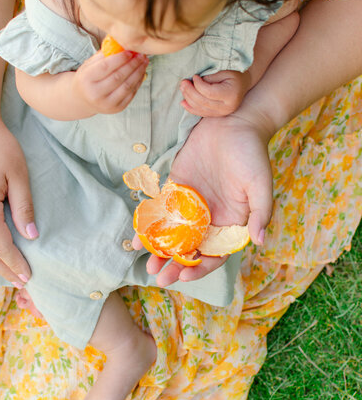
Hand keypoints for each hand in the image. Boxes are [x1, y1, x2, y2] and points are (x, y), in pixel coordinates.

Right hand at [72, 50, 148, 115]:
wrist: (83, 100)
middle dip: (132, 64)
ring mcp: (107, 104)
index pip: (105, 67)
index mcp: (86, 80)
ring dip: (138, 72)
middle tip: (141, 55)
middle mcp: (96, 94)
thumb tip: (122, 43)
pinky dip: (138, 82)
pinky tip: (141, 72)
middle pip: (118, 77)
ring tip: (144, 62)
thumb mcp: (89, 65)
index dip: (120, 58)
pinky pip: (131, 94)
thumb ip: (104, 55)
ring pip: (127, 86)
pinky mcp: (117, 108)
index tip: (130, 51)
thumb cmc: (88, 78)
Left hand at [133, 107, 273, 285]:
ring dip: (161, 251)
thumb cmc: (252, 153)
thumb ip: (260, 213)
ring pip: (174, 235)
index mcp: (229, 223)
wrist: (234, 121)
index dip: (201, 268)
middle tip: (160, 278)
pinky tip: (139, 237)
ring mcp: (191, 205)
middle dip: (176, 266)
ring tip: (148, 264)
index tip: (185, 276)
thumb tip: (260, 241)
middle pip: (191, 249)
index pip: (215, 254)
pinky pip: (161, 212)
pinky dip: (151, 225)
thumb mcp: (260, 184)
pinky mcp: (176, 189)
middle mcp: (209, 218)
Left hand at [180, 70, 250, 117]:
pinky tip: (183, 102)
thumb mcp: (224, 71)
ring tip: (182, 88)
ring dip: (189, 99)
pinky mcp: (217, 115)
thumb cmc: (234, 73)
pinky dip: (191, 108)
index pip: (209, 93)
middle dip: (190, 92)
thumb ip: (210, 78)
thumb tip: (194, 82)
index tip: (194, 76)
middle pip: (203, 102)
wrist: (243, 83)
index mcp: (231, 95)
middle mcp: (227, 107)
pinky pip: (201, 113)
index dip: (198, 85)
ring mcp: (222, 113)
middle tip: (183, 82)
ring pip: (200, 109)